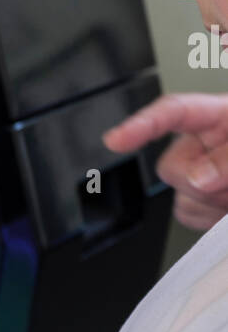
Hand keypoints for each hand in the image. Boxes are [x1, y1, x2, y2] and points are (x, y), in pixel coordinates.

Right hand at [103, 93, 227, 230]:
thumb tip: (197, 177)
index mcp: (218, 116)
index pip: (172, 113)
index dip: (141, 124)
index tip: (114, 141)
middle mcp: (204, 143)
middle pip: (170, 167)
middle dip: (199, 183)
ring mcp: (201, 174)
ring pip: (180, 196)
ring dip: (209, 203)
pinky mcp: (202, 201)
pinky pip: (188, 214)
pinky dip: (208, 218)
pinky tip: (226, 209)